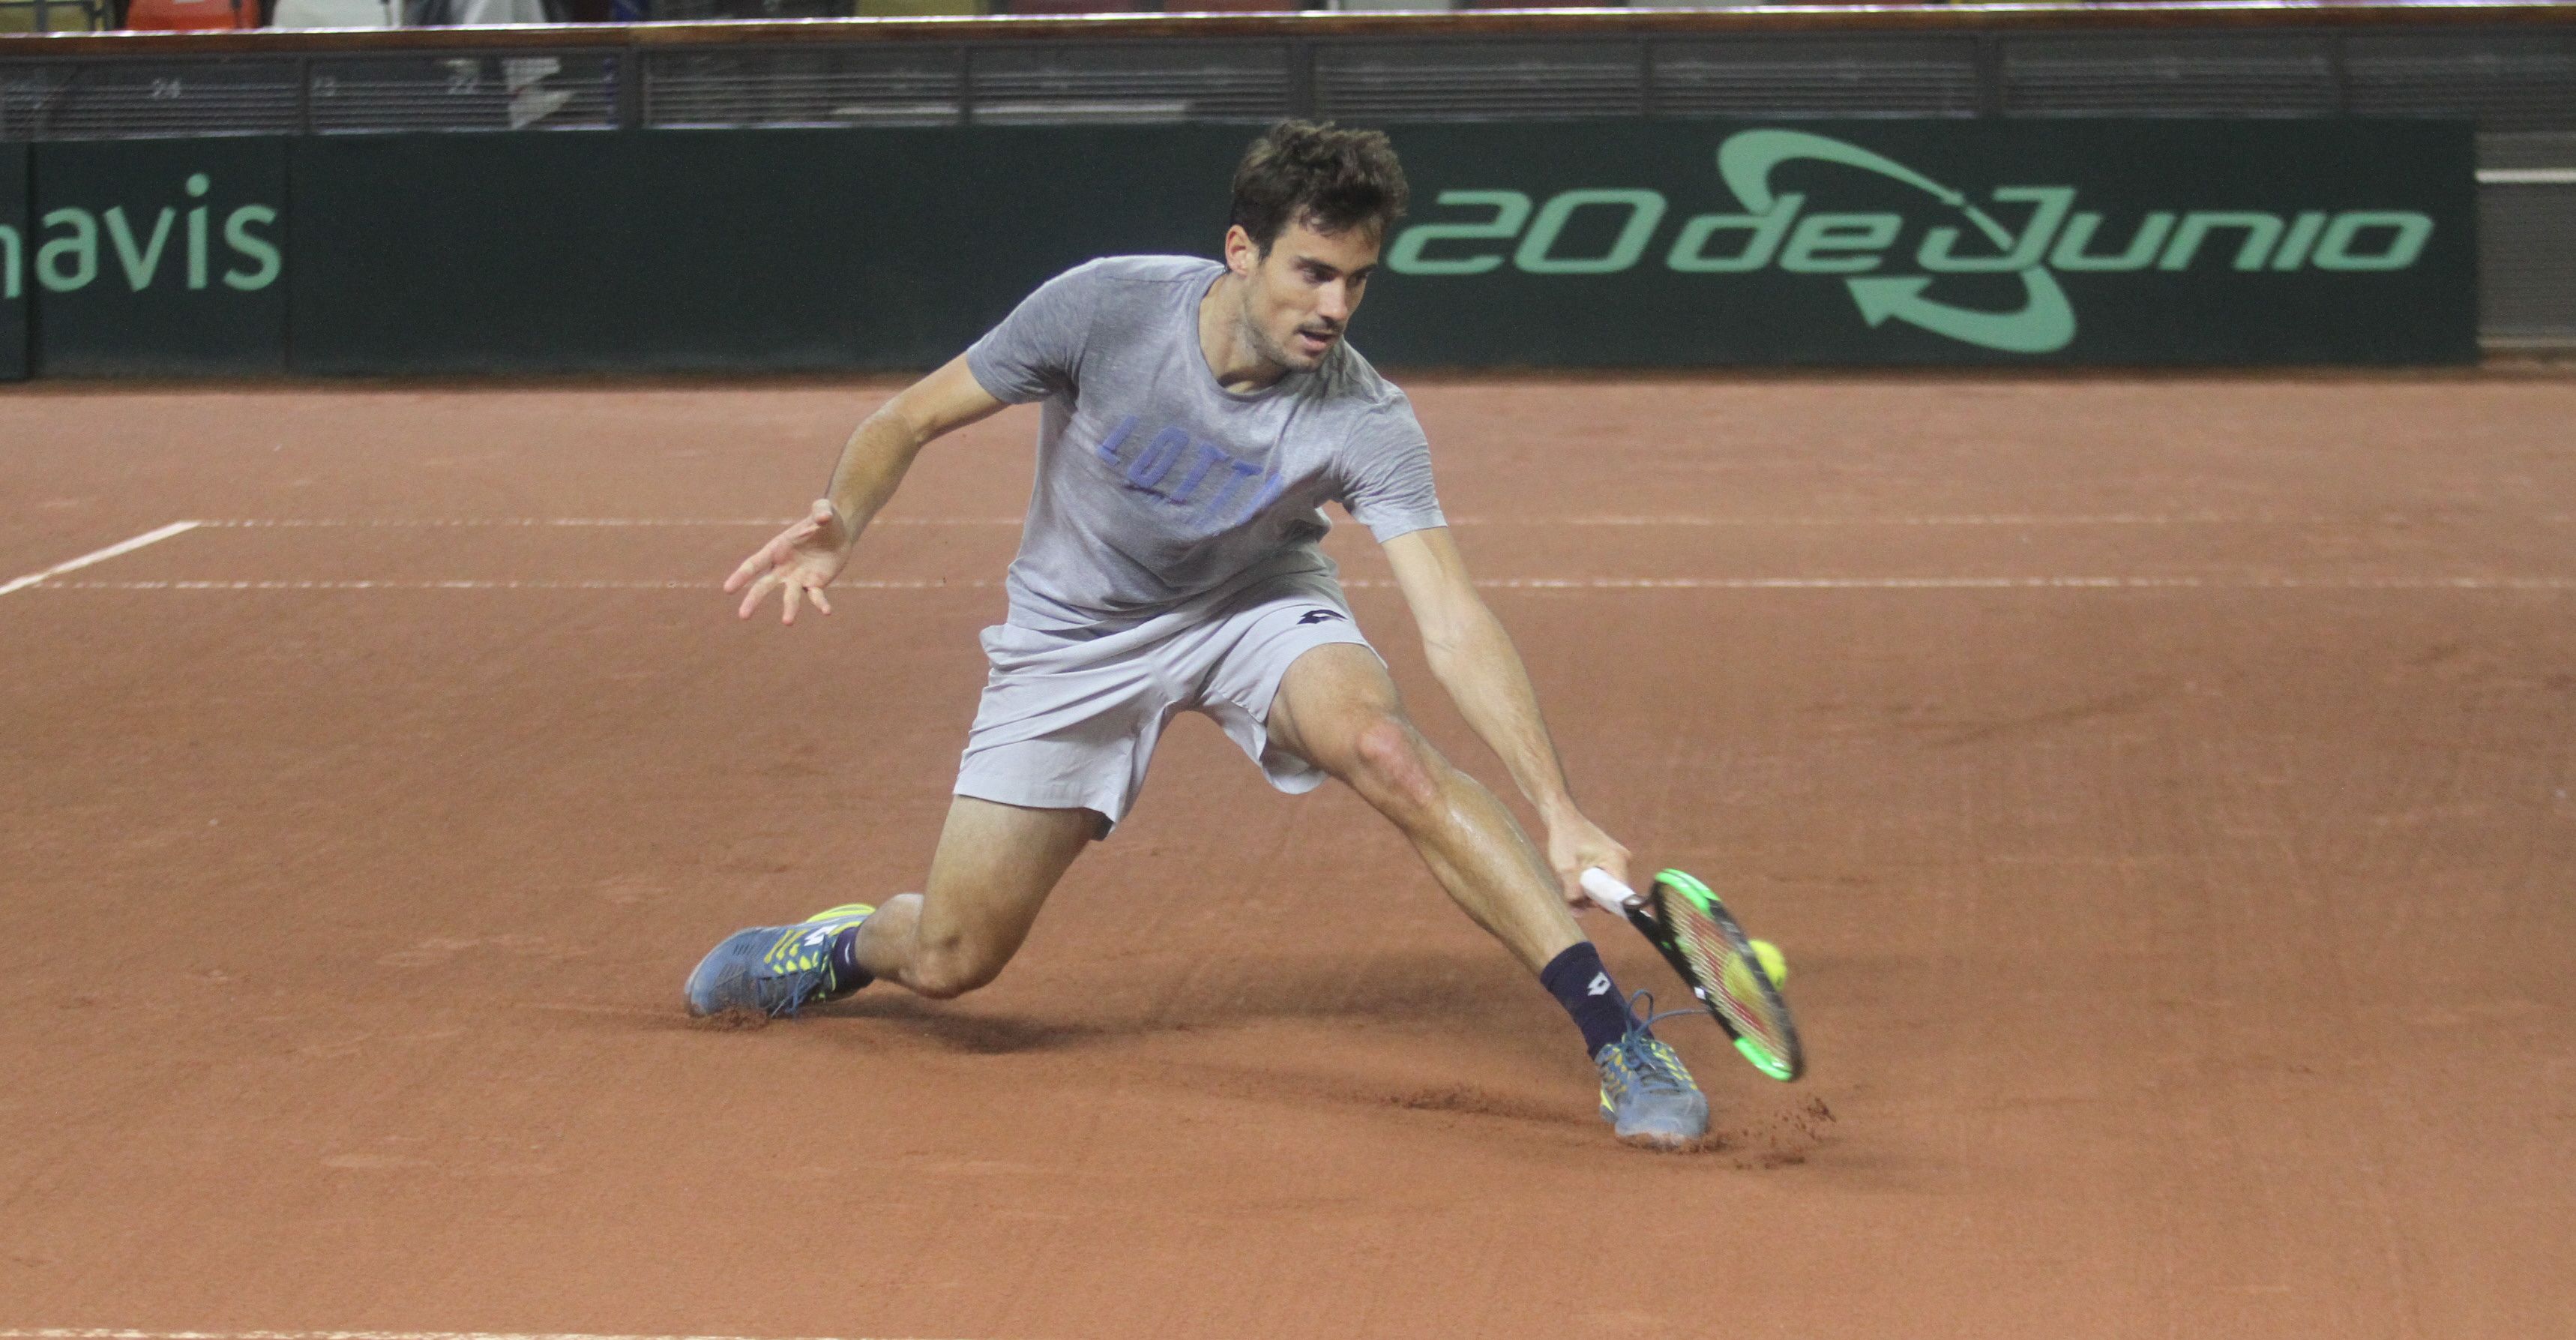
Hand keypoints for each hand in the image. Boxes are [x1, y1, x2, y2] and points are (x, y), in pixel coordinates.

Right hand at [724, 498, 852, 623]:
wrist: (839, 532)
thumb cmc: (825, 518)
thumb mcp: (823, 510)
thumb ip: (821, 511)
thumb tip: (824, 517)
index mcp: (777, 549)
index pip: (754, 564)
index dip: (741, 576)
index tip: (728, 589)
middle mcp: (783, 567)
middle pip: (763, 586)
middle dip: (753, 600)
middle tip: (743, 616)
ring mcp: (798, 578)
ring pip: (790, 596)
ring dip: (789, 608)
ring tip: (788, 622)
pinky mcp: (815, 584)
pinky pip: (816, 597)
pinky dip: (821, 604)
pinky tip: (827, 612)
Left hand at [1545, 812, 1631, 910]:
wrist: (1562, 818)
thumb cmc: (1564, 839)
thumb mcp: (1565, 870)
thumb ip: (1573, 894)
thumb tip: (1579, 914)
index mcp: (1617, 860)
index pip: (1620, 893)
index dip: (1606, 904)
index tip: (1590, 904)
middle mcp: (1622, 860)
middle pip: (1613, 891)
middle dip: (1594, 897)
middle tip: (1575, 890)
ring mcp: (1618, 858)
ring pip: (1607, 886)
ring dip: (1590, 890)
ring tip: (1574, 879)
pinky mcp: (1611, 859)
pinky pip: (1604, 878)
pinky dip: (1590, 882)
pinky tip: (1578, 875)